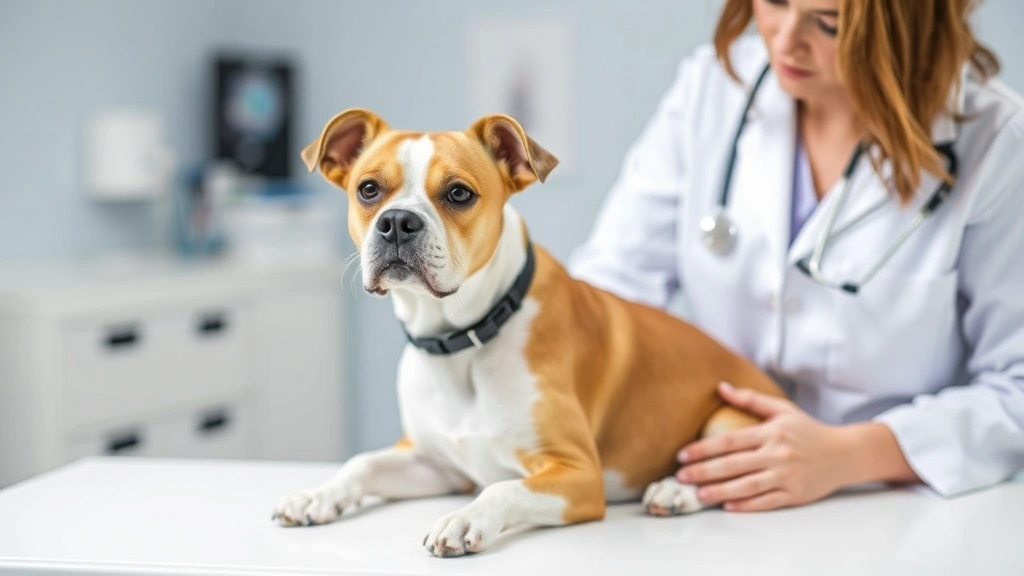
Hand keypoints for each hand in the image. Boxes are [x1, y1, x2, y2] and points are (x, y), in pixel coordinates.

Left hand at [675, 382, 856, 511]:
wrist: (845, 453)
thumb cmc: (808, 430)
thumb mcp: (782, 409)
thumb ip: (751, 400)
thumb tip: (720, 387)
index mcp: (771, 432)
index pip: (730, 441)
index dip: (703, 448)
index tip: (682, 455)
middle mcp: (778, 454)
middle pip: (734, 465)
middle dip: (704, 471)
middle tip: (681, 477)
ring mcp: (787, 476)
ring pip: (747, 486)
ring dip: (720, 492)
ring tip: (698, 494)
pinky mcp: (796, 495)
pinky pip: (767, 502)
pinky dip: (747, 505)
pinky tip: (727, 507)